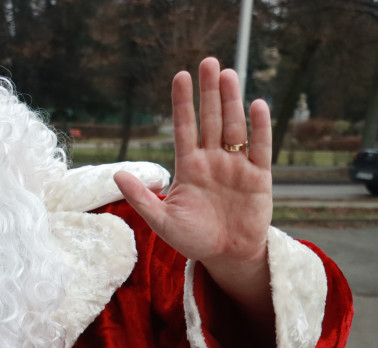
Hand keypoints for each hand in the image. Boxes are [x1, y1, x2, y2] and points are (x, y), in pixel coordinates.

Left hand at [114, 57, 272, 322]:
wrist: (226, 256)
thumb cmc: (192, 238)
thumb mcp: (161, 221)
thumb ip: (142, 197)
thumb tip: (118, 174)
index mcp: (188, 167)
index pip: (184, 128)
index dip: (183, 103)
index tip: (180, 76)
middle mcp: (212, 160)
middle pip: (210, 120)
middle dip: (209, 92)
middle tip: (208, 62)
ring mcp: (236, 166)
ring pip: (234, 127)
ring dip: (232, 101)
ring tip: (228, 74)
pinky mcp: (258, 176)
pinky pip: (260, 147)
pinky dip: (259, 127)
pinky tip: (256, 106)